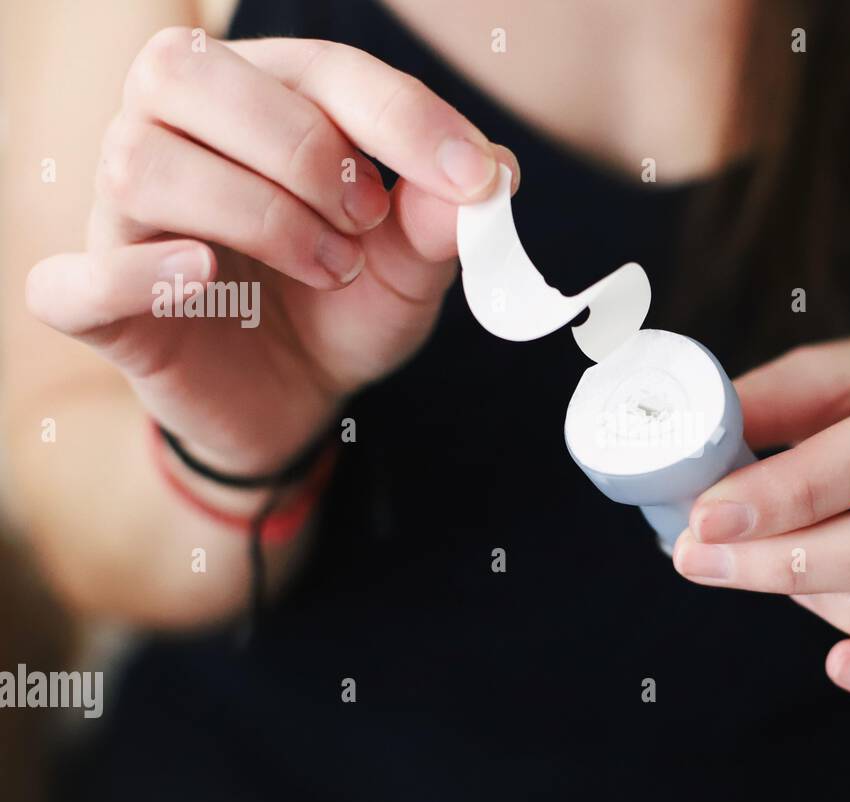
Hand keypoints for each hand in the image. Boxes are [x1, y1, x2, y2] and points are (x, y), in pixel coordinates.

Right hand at [25, 30, 517, 473]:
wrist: (297, 401)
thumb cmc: (344, 309)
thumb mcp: (410, 270)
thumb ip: (442, 220)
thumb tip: (490, 170)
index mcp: (257, 101)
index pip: (315, 66)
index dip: (398, 115)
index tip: (472, 178)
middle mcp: (173, 136)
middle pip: (189, 77)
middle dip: (302, 149)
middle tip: (365, 221)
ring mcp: (124, 218)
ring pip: (140, 162)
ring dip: (256, 216)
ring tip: (327, 268)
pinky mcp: (99, 305)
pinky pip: (73, 278)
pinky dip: (138, 274)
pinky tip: (207, 276)